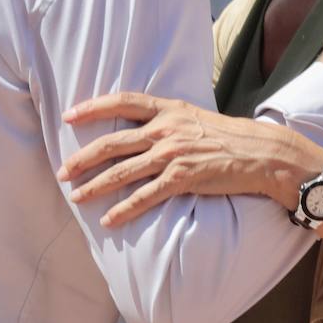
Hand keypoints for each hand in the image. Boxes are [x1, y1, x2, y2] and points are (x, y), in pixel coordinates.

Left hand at [56, 92, 322, 225]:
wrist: (260, 152)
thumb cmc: (229, 137)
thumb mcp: (195, 118)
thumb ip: (168, 121)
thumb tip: (142, 130)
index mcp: (169, 109)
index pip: (123, 102)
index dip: (93, 107)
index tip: (69, 115)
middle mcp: (167, 129)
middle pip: (113, 142)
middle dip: (83, 158)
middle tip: (63, 170)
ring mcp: (173, 154)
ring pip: (123, 171)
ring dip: (94, 186)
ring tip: (76, 197)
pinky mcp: (183, 178)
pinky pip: (145, 196)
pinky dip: (124, 210)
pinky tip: (109, 220)